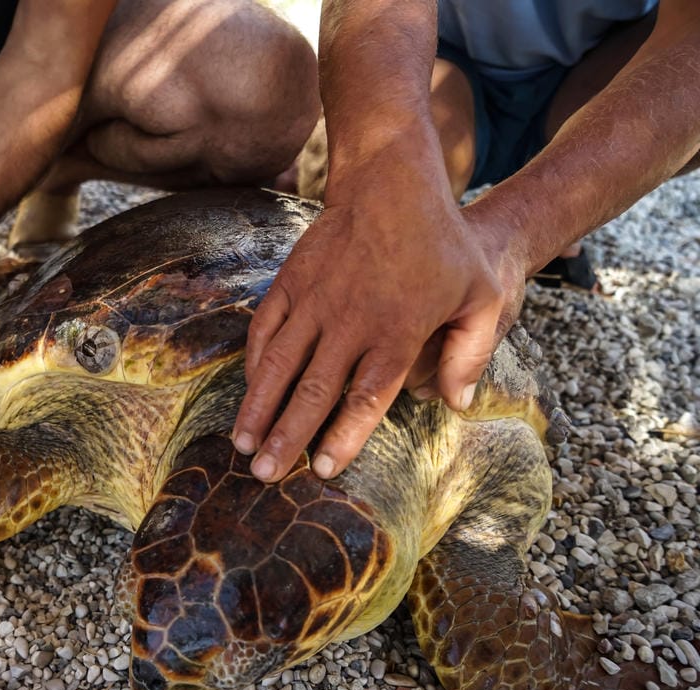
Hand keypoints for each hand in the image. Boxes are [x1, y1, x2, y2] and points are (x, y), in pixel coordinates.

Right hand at [233, 170, 522, 482]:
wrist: (391, 184)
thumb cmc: (443, 244)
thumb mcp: (480, 297)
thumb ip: (471, 354)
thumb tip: (457, 404)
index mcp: (396, 333)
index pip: (364, 399)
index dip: (342, 438)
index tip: (322, 469)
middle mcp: (350, 323)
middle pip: (313, 392)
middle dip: (285, 437)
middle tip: (262, 474)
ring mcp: (316, 302)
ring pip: (280, 366)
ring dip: (258, 408)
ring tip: (241, 443)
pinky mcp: (292, 282)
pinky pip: (266, 330)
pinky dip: (255, 363)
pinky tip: (249, 390)